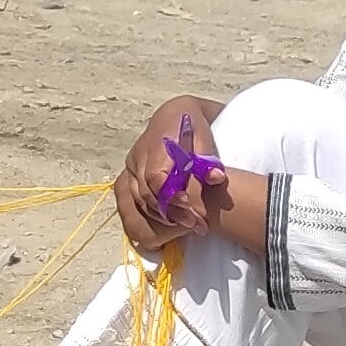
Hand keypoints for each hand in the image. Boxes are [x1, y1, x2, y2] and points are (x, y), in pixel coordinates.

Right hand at [111, 96, 230, 251]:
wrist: (174, 117)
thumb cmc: (192, 129)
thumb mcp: (205, 140)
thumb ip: (208, 160)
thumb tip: (216, 178)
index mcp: (156, 145)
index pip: (156, 178)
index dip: (171, 197)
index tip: (190, 208)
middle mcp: (137, 158)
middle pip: (147, 195)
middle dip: (172, 214)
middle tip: (197, 225)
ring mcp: (130, 169)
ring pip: (137, 202)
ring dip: (161, 220)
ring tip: (188, 229)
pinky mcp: (128, 178)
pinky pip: (131, 204)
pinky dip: (148, 218)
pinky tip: (168, 228)